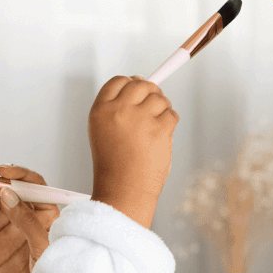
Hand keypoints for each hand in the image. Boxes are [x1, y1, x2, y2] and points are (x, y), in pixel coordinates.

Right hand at [88, 76, 178, 227]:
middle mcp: (118, 110)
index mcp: (101, 110)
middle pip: (141, 84)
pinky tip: (160, 138)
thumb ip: (118, 106)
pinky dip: (170, 124)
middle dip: (151, 93)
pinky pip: (172, 115)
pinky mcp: (159, 129)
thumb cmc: (116, 164)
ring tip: (154, 129)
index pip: (118, 81)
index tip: (139, 91)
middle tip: (151, 110)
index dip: (132, 83)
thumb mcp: (104, 130)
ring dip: (162, 110)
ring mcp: (140, 119)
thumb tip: (141, 81)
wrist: (124, 191)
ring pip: (160, 99)